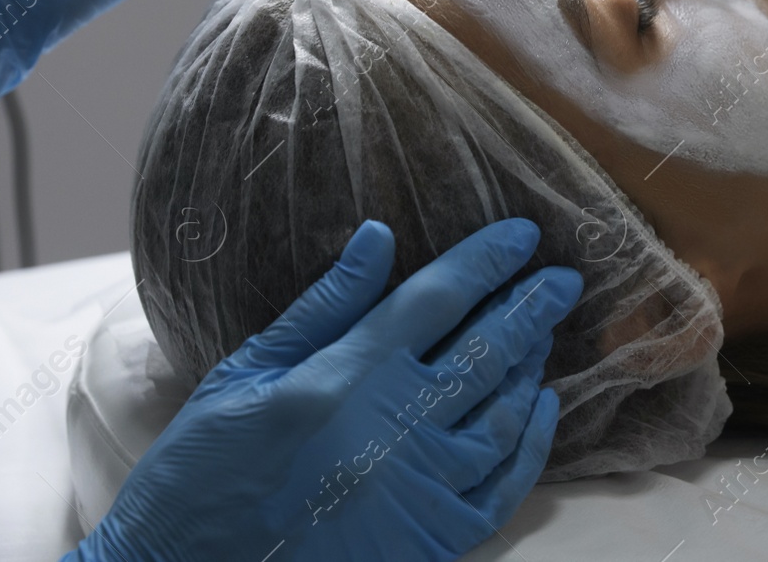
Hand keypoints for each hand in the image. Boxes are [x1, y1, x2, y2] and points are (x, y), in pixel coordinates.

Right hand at [70, 219, 582, 561]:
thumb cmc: (202, 473)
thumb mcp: (245, 374)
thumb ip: (323, 306)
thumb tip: (379, 237)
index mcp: (347, 376)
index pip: (439, 298)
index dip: (488, 260)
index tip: (523, 236)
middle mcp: (395, 426)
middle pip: (488, 349)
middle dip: (533, 306)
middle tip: (564, 280)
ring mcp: (420, 486)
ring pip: (505, 413)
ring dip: (530, 367)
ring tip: (543, 336)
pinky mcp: (431, 537)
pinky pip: (504, 487)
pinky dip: (532, 444)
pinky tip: (540, 409)